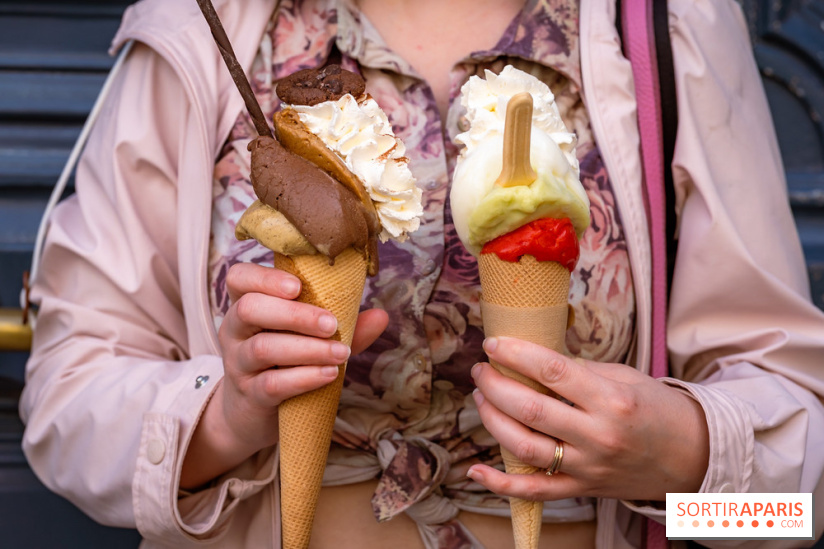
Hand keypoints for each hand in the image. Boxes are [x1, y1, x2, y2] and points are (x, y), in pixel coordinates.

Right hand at [181, 262, 386, 488]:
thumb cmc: (284, 363)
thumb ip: (342, 326)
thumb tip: (382, 315)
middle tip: (332, 324)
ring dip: (308, 348)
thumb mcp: (309, 338)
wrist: (255, 415)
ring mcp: (237, 364)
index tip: (298, 286)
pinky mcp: (249, 395)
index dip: (265, 278)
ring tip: (341, 353)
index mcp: (246, 305)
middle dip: (295, 314)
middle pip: (250, 309)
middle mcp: (234, 330)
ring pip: (263, 348)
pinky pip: (272, 384)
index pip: (239, 278)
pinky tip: (329, 374)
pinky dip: (303, 378)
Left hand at [467, 336, 708, 502]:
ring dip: (492, 420)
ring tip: (481, 398)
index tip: (493, 344)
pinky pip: (535, 492)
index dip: (516, 354)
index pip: (552, 371)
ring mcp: (588, 467)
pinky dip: (500, 485)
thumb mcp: (625, 378)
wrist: (694, 456)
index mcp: (611, 400)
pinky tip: (474, 470)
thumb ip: (579, 372)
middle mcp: (598, 435)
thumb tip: (532, 361)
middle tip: (481, 370)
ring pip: (525, 447)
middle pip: (530, 409)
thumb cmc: (657, 409)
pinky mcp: (582, 490)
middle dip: (495, 385)